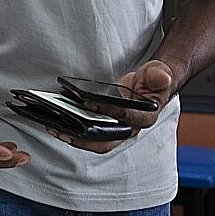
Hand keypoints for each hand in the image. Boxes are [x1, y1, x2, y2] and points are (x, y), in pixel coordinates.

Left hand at [49, 59, 176, 153]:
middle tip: (62, 129)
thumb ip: (159, 76)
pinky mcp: (105, 125)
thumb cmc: (156, 81)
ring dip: (73, 136)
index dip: (106, 111)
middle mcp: (129, 128)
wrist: (152, 83)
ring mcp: (116, 129)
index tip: (87, 102)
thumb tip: (161, 78)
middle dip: (82, 138)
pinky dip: (72, 127)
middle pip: (104, 141)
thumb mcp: (159, 74)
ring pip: (93, 140)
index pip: (123, 117)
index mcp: (144, 118)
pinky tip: (57, 118)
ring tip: (53, 127)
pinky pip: (88, 131)